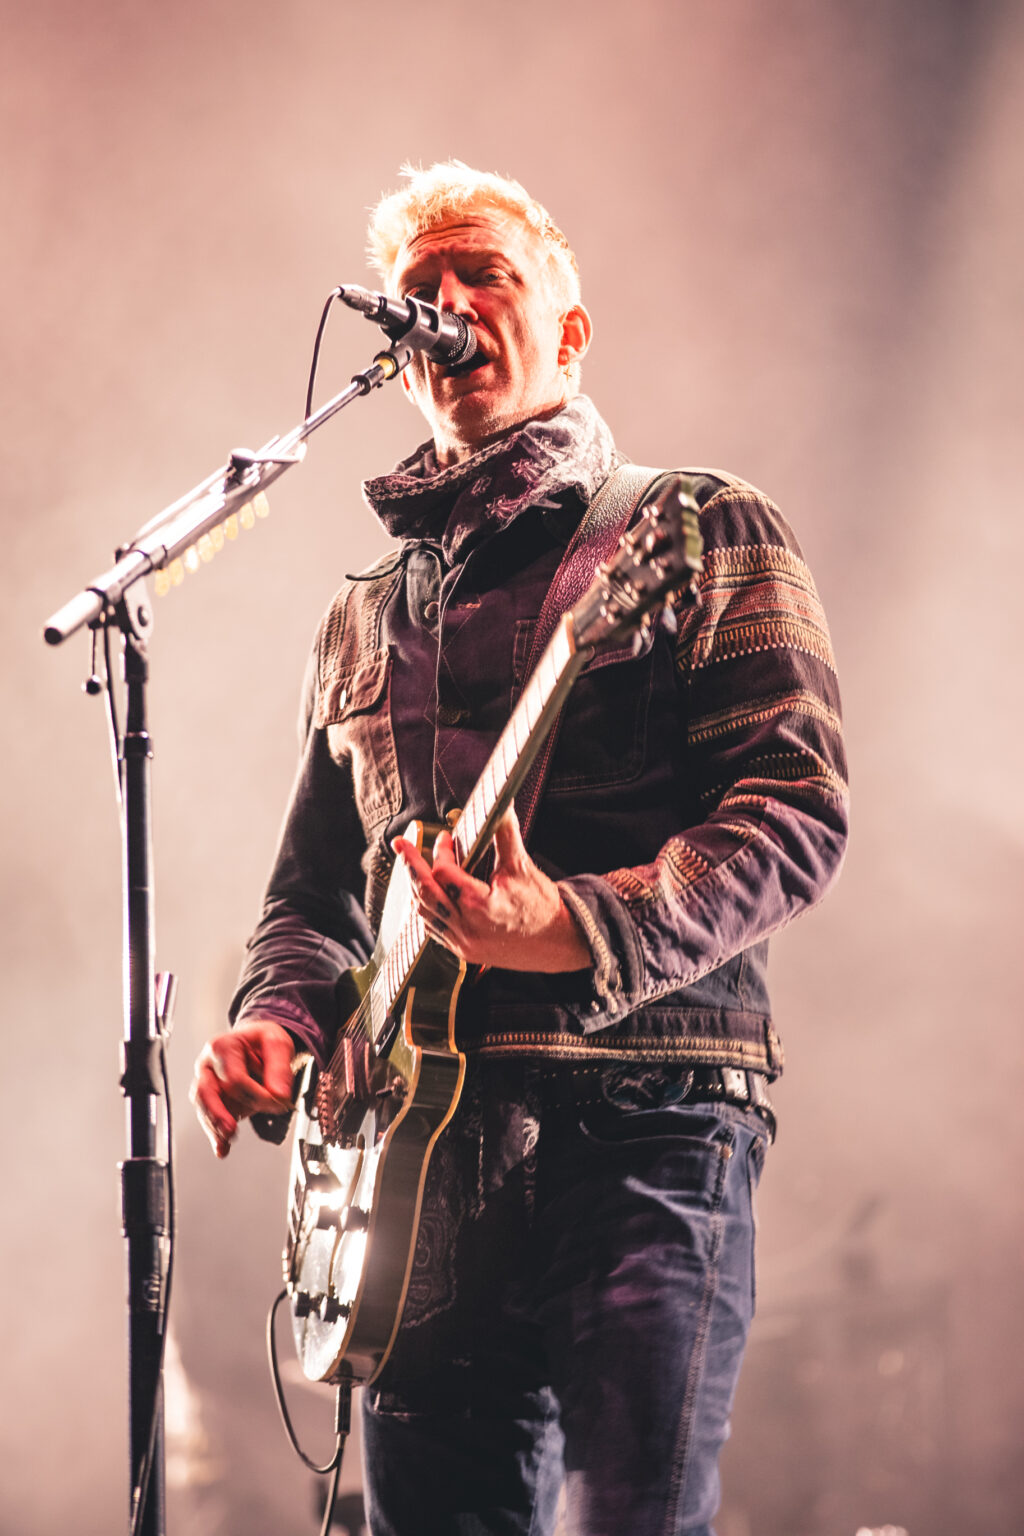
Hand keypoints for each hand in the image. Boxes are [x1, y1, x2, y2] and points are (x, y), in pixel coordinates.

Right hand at [190, 1017, 296, 1158]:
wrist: (256, 1044)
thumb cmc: (262, 1041)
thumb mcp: (277, 1044)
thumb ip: (279, 1067)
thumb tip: (279, 1094)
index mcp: (223, 1046)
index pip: (233, 1076)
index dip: (255, 1093)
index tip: (276, 1101)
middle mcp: (209, 1065)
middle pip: (205, 1091)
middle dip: (218, 1113)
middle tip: (231, 1130)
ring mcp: (207, 1083)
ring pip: (203, 1107)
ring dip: (214, 1127)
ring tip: (226, 1141)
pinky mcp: (212, 1101)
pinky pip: (209, 1120)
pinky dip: (216, 1137)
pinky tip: (222, 1148)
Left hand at [392, 806, 590, 972]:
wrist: (559, 942)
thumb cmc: (543, 907)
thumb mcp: (522, 867)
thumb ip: (505, 834)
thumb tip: (502, 805)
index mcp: (479, 905)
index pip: (444, 873)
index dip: (441, 852)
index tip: (446, 838)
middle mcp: (466, 927)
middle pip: (424, 894)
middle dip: (410, 866)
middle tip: (400, 845)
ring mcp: (463, 943)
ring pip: (425, 914)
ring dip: (416, 889)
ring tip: (411, 868)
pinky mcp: (465, 951)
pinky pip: (434, 931)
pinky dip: (426, 911)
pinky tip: (426, 897)